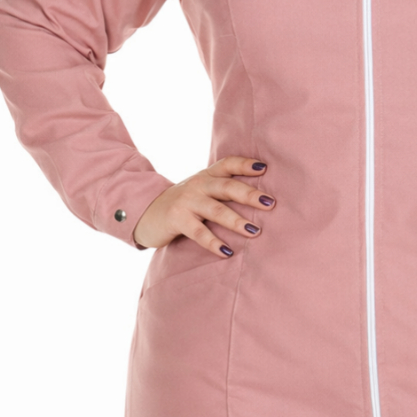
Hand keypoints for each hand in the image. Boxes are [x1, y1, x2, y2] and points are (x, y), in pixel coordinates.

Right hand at [132, 155, 274, 254]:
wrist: (146, 212)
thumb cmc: (184, 203)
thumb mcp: (202, 190)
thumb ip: (223, 190)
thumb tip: (260, 198)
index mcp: (207, 175)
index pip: (228, 164)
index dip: (246, 165)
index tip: (265, 168)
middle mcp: (198, 185)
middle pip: (227, 187)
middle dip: (250, 195)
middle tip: (270, 204)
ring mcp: (187, 201)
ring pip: (216, 210)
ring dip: (236, 221)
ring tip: (254, 231)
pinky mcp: (177, 219)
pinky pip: (198, 232)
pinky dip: (213, 243)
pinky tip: (227, 252)